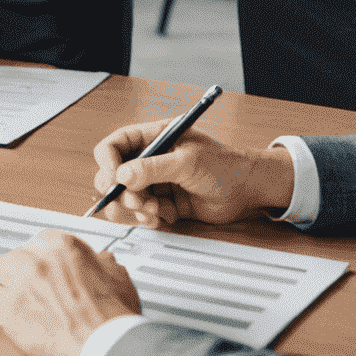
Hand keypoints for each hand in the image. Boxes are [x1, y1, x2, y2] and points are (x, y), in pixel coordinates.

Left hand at [0, 231, 139, 355]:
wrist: (106, 343)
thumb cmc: (112, 316)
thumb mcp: (116, 278)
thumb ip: (103, 264)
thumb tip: (103, 261)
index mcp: (61, 245)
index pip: (37, 243)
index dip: (38, 260)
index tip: (39, 271)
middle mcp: (38, 258)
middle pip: (15, 256)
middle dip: (20, 272)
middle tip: (28, 287)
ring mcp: (21, 281)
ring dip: (4, 283)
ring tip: (10, 295)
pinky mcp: (10, 307)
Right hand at [90, 120, 294, 227]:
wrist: (247, 190)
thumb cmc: (222, 164)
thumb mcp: (187, 161)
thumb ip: (153, 168)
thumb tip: (121, 176)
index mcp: (152, 137)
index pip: (114, 146)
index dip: (108, 162)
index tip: (114, 180)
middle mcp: (150, 159)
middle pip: (114, 175)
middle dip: (120, 191)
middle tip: (136, 202)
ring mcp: (156, 182)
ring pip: (127, 197)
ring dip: (135, 208)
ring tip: (152, 211)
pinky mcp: (164, 203)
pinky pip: (143, 213)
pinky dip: (148, 218)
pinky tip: (163, 217)